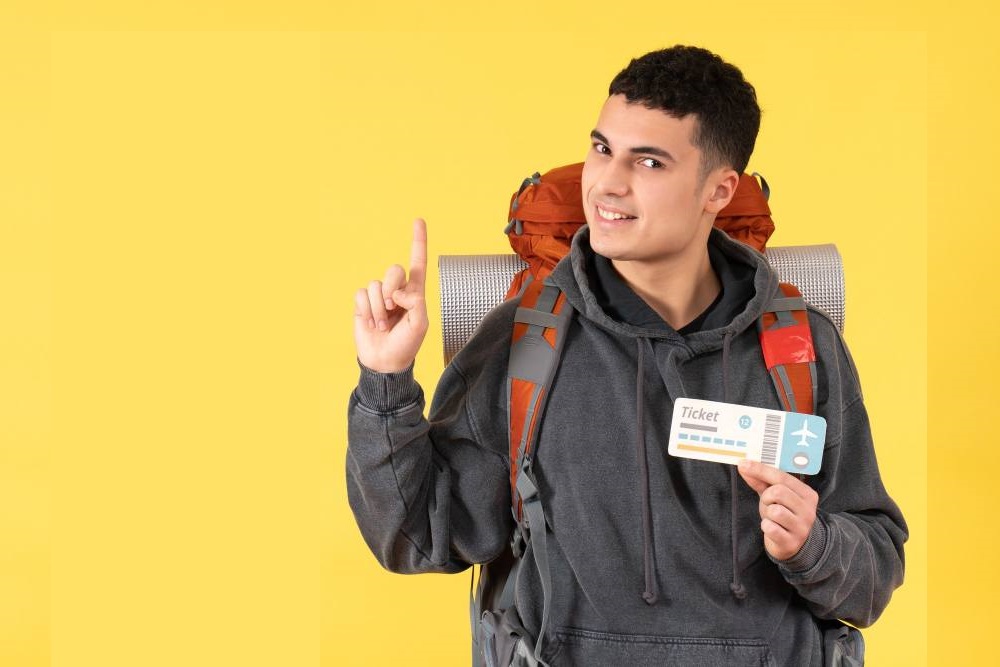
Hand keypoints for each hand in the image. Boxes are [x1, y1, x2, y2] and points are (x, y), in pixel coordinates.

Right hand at [353, 218, 428, 372]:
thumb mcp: (420, 325)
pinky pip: (362, 294)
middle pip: (394, 270)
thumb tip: (398, 291)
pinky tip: (372, 323)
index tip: (418, 220)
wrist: (385, 361)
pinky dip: (368, 310)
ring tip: (384, 324)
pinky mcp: (362, 303)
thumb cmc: (406, 345)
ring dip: (380, 308)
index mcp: (415, 292)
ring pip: (376, 285)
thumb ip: (416, 303)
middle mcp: (396, 290)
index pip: (417, 262)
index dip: (418, 241)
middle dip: (393, 288)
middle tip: (394, 309)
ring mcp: (378, 296)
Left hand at [737, 459, 818, 560]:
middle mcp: (809, 510)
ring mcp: (802, 527)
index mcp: (807, 494)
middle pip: (778, 492)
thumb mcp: (773, 495)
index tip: (744, 464)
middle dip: (767, 496)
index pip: (782, 477)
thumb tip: (744, 465)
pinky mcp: (792, 542)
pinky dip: (766, 526)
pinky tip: (772, 529)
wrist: (791, 544)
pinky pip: (771, 528)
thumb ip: (760, 480)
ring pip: (775, 511)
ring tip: (772, 518)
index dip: (761, 469)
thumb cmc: (783, 514)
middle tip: (769, 503)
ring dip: (767, 513)